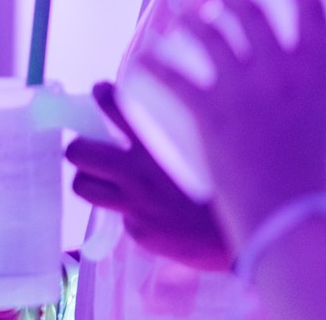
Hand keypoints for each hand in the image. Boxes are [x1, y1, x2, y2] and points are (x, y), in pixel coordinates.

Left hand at [65, 81, 230, 269]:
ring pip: (82, 186)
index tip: (100, 90)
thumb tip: (148, 129)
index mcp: (154, 147)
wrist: (248, 236)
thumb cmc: (226, 190)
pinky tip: (147, 214)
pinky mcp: (138, 231)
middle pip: (77, 152)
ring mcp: (134, 204)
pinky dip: (127, 213)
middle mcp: (137, 174)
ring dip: (88, 180)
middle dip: (79, 149)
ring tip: (100, 180)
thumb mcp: (202, 152)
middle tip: (87, 149)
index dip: (102, 95)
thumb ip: (170, 140)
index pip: (114, 108)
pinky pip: (118, 217)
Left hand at [137, 0, 325, 247]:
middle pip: (249, 10)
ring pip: (206, 31)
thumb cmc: (308, 178)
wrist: (289, 216)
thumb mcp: (320, 125)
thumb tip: (292, 81)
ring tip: (179, 15)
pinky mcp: (209, 110)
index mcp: (318, 74)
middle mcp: (280, 72)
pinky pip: (170, 74)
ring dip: (188, 17)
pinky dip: (151, 64)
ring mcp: (243, 89)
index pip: (312, 7)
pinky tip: (139, 59)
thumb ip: (303, 96)